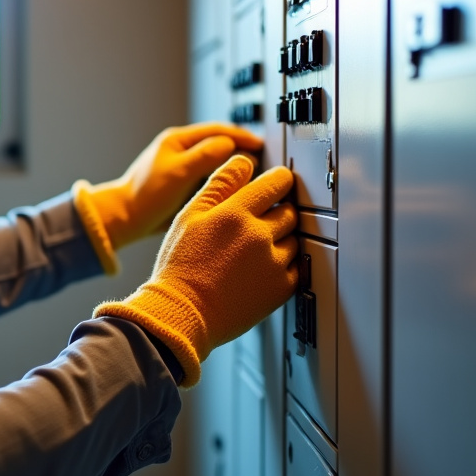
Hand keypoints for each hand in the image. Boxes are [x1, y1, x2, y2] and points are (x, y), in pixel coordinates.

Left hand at [72, 123, 261, 273]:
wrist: (125, 219)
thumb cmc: (145, 195)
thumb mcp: (180, 172)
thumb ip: (206, 155)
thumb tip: (231, 145)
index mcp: (177, 140)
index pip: (217, 131)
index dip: (241, 137)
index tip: (261, 145)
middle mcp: (179, 150)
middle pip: (218, 143)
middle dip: (241, 150)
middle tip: (264, 160)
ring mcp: (180, 167)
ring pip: (215, 162)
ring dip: (233, 166)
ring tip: (254, 175)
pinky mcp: (181, 185)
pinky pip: (209, 178)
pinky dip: (224, 181)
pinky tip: (235, 191)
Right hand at [94, 155, 296, 386]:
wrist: (181, 313)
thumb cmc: (180, 267)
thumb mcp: (188, 216)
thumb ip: (219, 185)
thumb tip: (243, 162)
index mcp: (235, 213)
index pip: (275, 183)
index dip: (279, 180)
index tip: (278, 182)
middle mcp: (259, 235)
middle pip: (289, 211)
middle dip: (278, 211)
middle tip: (259, 222)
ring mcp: (273, 263)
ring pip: (293, 239)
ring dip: (281, 239)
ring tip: (253, 251)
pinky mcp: (280, 288)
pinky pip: (295, 267)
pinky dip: (283, 265)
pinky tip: (259, 270)